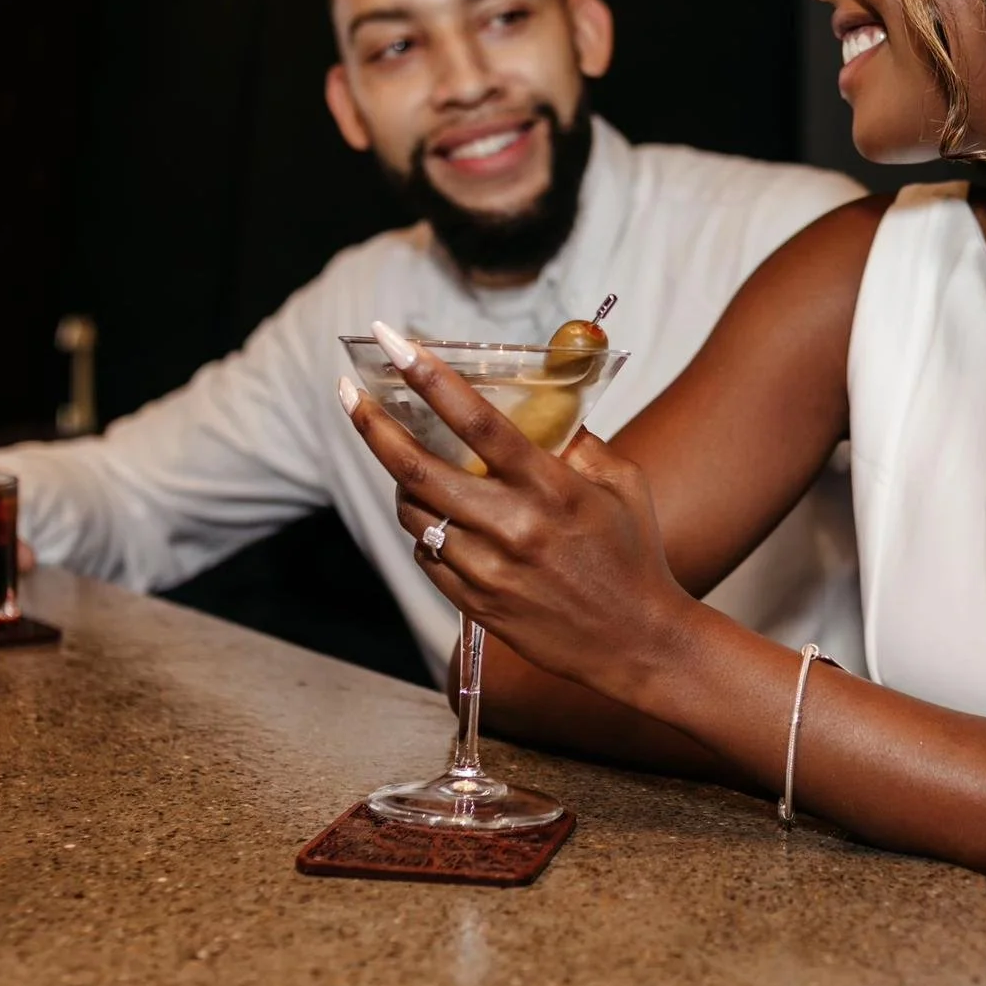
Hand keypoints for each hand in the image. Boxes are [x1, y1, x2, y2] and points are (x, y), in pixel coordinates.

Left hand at [336, 325, 690, 698]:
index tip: (393, 343)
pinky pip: (426, 556)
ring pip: (414, 514)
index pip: (478, 422)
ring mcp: (488, 570)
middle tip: (349, 393)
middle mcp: (512, 527)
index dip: (430, 378)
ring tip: (406, 459)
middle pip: (418, 468)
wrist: (636, 642)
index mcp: (550, 488)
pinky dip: (426, 530)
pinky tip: (440, 517)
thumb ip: (580, 442)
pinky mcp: (476, 604)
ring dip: (401, 480)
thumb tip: (543, 407)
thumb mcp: (622, 485)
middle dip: (374, 425)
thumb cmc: (633, 556)